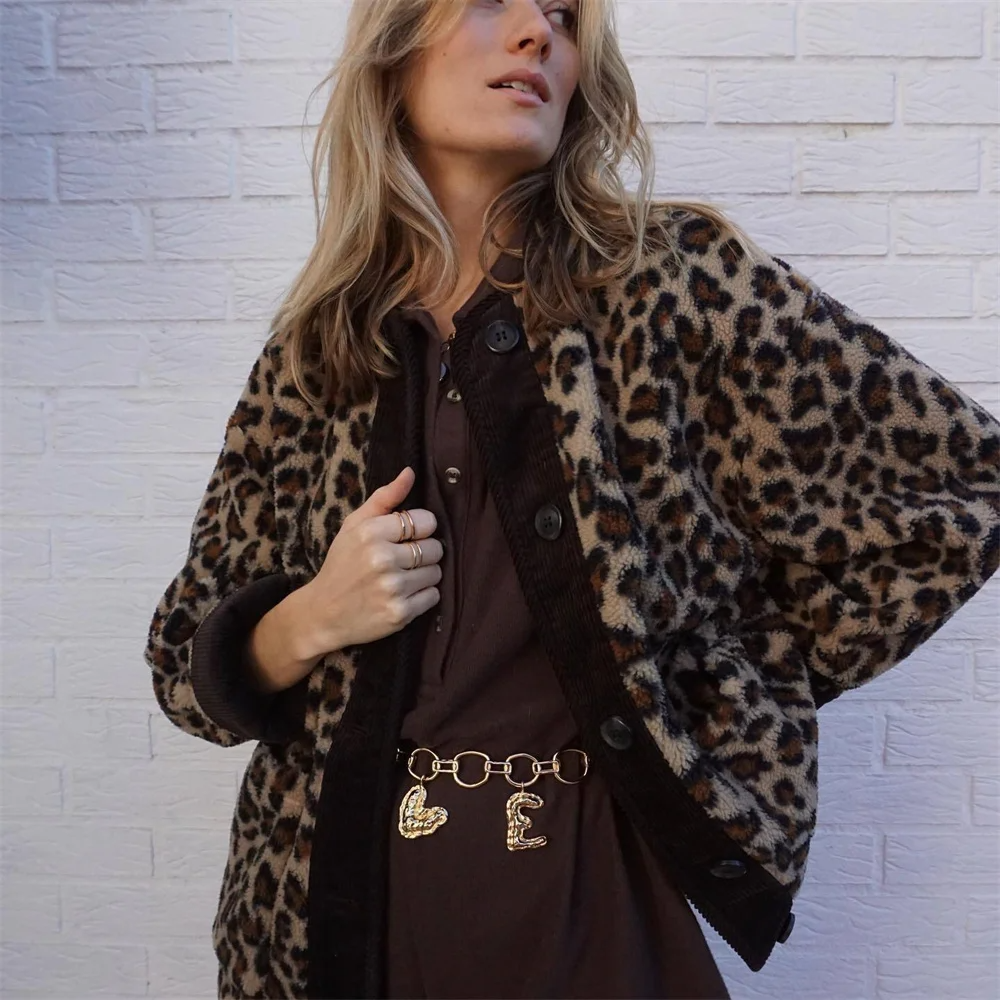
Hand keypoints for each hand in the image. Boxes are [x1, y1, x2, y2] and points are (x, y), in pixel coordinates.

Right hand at [300, 466, 442, 654]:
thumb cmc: (342, 564)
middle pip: (435, 548)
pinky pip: (433, 596)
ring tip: (403, 578)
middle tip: (405, 560)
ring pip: (436, 572)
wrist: (323, 614)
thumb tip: (410, 472)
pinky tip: (403, 595)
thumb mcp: (354, 526)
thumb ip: (384, 498)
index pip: (425, 521)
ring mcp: (392, 588)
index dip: (421, 528)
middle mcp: (383, 559)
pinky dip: (423, 596)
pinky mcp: (400, 614)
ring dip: (425, 575)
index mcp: (371, 532)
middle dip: (425, 552)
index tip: (408, 536)